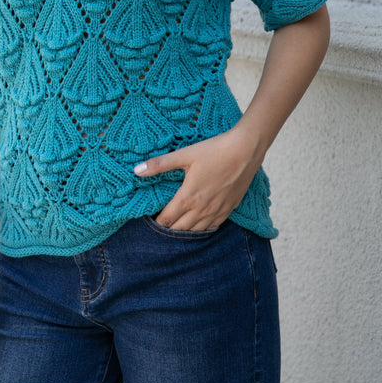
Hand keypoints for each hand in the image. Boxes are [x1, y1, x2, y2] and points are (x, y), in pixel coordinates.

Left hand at [134, 125, 263, 230]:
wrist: (245, 151)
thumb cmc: (214, 150)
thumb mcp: (184, 154)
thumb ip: (160, 164)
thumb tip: (136, 170)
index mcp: (188, 197)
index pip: (167, 219)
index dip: (156, 222)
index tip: (150, 220)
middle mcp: (201, 209)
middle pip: (180, 229)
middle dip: (168, 228)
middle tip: (160, 225)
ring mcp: (216, 211)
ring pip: (196, 231)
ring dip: (184, 231)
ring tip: (175, 227)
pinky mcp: (228, 210)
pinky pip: (212, 227)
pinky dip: (201, 229)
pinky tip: (197, 225)